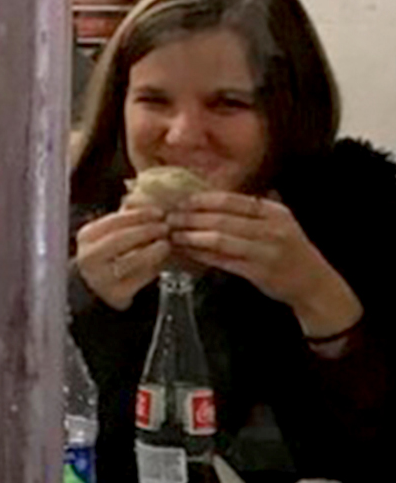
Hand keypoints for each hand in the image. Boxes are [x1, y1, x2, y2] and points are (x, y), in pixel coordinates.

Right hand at [74, 204, 170, 309]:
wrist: (95, 289)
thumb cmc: (106, 255)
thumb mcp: (108, 234)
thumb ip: (125, 219)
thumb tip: (147, 200)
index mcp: (86, 237)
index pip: (113, 221)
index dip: (138, 215)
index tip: (158, 212)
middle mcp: (89, 257)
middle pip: (120, 239)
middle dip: (146, 231)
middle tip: (165, 227)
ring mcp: (101, 277)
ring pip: (131, 260)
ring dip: (152, 250)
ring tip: (166, 244)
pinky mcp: (116, 294)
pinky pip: (139, 278)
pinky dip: (154, 268)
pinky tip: (163, 261)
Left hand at [171, 191, 363, 333]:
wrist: (316, 284)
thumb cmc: (290, 252)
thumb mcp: (278, 224)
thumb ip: (251, 211)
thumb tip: (210, 197)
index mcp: (274, 211)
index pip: (230, 199)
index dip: (201, 199)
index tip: (178, 200)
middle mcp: (272, 228)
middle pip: (221, 218)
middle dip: (190, 217)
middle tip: (168, 218)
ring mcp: (267, 250)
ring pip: (219, 239)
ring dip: (191, 236)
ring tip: (172, 234)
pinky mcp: (260, 271)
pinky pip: (223, 260)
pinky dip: (202, 255)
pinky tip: (187, 253)